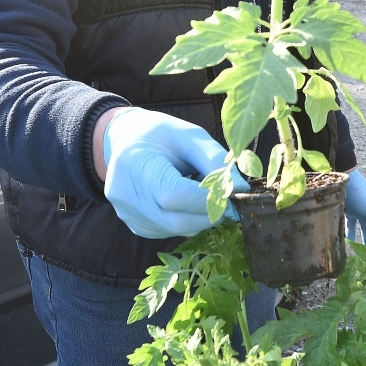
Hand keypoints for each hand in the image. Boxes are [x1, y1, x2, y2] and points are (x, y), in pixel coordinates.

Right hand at [102, 108, 247, 239]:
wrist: (125, 140)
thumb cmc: (159, 134)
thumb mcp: (188, 136)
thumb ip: (214, 160)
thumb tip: (241, 190)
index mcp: (135, 167)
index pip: (175, 195)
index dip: (209, 198)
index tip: (233, 192)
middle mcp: (128, 198)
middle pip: (178, 220)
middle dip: (211, 212)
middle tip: (227, 196)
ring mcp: (130, 216)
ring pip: (178, 229)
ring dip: (200, 216)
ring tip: (201, 191)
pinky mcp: (138, 227)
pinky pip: (171, 231)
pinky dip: (188, 219)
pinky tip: (186, 200)